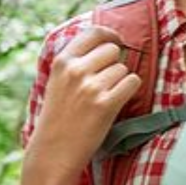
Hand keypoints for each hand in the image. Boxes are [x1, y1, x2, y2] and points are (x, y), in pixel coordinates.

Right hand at [25, 25, 142, 175]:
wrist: (53, 152)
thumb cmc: (57, 118)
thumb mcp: (56, 82)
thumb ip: (75, 63)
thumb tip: (105, 44)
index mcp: (62, 62)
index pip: (93, 33)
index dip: (110, 35)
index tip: (117, 41)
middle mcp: (76, 70)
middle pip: (112, 50)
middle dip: (114, 63)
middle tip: (106, 81)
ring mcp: (91, 87)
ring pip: (123, 68)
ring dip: (120, 81)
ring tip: (105, 97)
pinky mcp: (106, 104)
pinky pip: (132, 82)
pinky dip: (129, 91)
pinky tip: (117, 102)